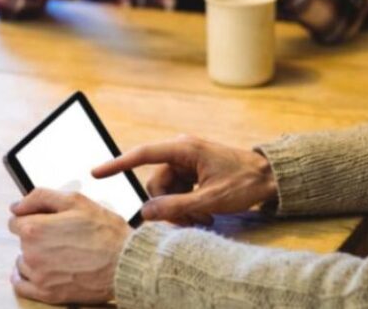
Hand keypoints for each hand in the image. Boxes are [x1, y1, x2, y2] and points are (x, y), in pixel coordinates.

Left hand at [6, 188, 130, 305]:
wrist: (125, 264)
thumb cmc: (105, 231)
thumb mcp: (76, 201)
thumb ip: (41, 197)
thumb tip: (16, 206)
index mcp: (35, 228)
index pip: (15, 221)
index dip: (32, 217)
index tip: (47, 221)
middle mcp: (31, 253)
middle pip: (22, 241)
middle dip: (37, 237)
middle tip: (62, 237)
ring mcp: (38, 275)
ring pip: (22, 262)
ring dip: (34, 257)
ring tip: (60, 254)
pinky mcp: (46, 294)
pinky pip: (21, 285)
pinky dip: (26, 278)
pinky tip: (41, 272)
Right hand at [93, 135, 277, 225]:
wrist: (270, 176)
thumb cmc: (244, 182)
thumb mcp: (211, 199)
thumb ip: (177, 206)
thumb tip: (146, 212)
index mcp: (184, 149)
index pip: (142, 154)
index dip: (117, 164)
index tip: (96, 172)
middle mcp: (182, 151)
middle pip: (156, 182)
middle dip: (168, 204)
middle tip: (192, 219)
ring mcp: (187, 162)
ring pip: (166, 190)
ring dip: (180, 207)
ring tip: (204, 216)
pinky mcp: (193, 172)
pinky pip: (178, 191)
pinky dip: (186, 204)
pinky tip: (205, 212)